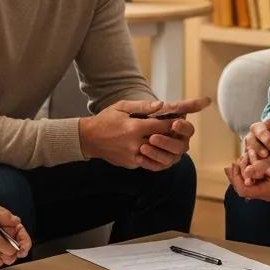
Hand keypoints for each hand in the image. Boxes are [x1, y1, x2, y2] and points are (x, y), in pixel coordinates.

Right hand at [79, 98, 208, 169]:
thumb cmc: (106, 119)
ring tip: (170, 140)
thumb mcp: (122, 107)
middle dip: (171, 135)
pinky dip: (154, 154)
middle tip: (179, 131)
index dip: (173, 123)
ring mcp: (133, 156)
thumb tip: (162, 105)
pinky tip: (157, 147)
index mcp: (134, 127)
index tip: (181, 120)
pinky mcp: (131, 164)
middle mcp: (135, 143)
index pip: (162, 126)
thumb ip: (143, 106)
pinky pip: (148, 160)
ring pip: (158, 153)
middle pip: (162, 141)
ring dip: (165, 147)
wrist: (88, 139)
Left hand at [224, 146, 269, 202]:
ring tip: (238, 162)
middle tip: (234, 162)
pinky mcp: (266, 188)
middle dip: (236, 176)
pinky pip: (251, 184)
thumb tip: (246, 172)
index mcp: (268, 190)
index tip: (235, 164)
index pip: (244, 190)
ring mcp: (266, 192)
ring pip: (246, 187)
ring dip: (240, 175)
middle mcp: (267, 195)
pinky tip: (243, 165)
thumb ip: (259, 166)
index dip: (236, 178)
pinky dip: (245, 175)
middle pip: (243, 190)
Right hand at [242, 119, 269, 168]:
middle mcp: (249, 138)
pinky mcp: (244, 161)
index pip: (260, 132)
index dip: (266, 138)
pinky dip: (248, 173)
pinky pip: (244, 167)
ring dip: (253, 163)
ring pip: (247, 156)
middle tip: (266, 155)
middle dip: (258, 150)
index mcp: (256, 128)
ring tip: (261, 169)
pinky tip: (252, 179)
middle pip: (251, 143)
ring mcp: (245, 150)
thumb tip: (267, 122)